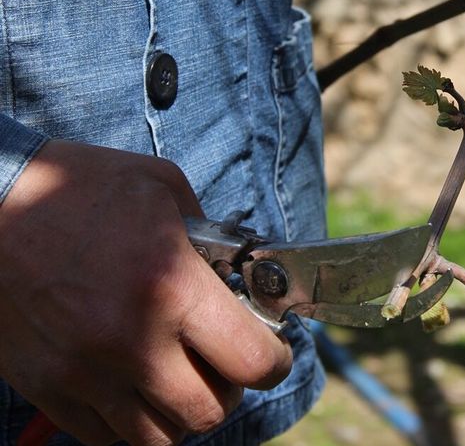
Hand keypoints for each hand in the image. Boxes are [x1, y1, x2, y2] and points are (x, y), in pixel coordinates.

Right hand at [0, 140, 291, 444]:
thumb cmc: (75, 188)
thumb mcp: (160, 186)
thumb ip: (211, 233)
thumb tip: (242, 271)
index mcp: (170, 285)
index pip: (251, 362)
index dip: (274, 362)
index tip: (272, 352)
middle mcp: (130, 339)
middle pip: (209, 412)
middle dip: (229, 389)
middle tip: (222, 363)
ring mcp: (83, 372)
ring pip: (158, 437)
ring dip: (179, 413)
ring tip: (176, 377)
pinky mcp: (47, 387)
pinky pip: (104, 437)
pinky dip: (129, 422)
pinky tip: (132, 384)